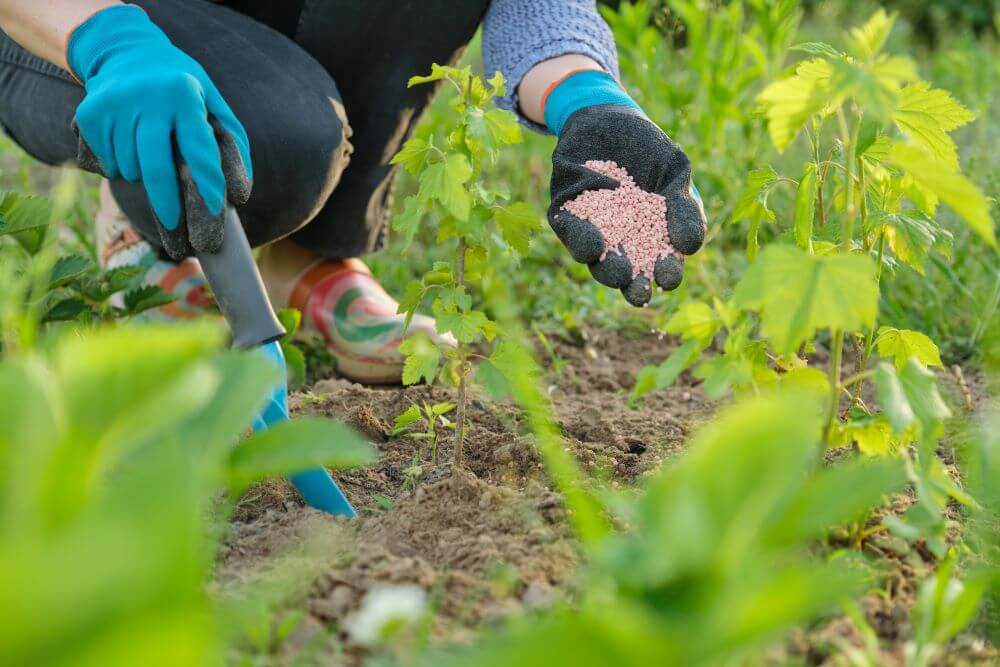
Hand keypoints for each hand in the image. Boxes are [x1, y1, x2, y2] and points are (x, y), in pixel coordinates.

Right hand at [68, 5, 251, 258]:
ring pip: (130, 168)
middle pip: (156, 167)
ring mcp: (116, 105)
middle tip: (176, 228)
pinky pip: (109, 162)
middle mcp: (149, 99)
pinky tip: (127, 145)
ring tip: (150, 156)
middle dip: (167, 204)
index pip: (199, 147)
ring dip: (143, 178)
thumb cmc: (181, 86)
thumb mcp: (212, 100)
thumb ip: (231, 142)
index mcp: (185, 95)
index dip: (208, 181)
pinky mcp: (91, 113)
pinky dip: (120, 167)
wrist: (125, 49)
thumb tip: (241, 194)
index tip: (217, 208)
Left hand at [544, 70, 705, 306]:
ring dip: (607, 270)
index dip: (665, 275)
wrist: (608, 117)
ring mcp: (591, 231)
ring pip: (596, 261)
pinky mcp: (565, 215)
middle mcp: (619, 242)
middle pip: (627, 274)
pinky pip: (570, 233)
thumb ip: (684, 208)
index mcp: (651, 238)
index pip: (659, 265)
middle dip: (633, 286)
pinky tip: (593, 245)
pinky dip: (581, 240)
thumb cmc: (649, 150)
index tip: (670, 278)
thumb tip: (689, 248)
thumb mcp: (675, 172)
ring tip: (619, 273)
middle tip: (641, 293)